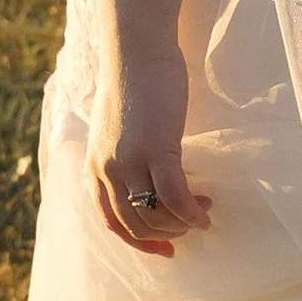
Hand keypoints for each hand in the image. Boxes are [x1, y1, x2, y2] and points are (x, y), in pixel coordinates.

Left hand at [88, 50, 211, 255]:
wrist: (137, 51)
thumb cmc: (135, 84)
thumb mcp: (120, 130)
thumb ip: (125, 157)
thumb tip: (147, 181)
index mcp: (95, 166)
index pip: (111, 222)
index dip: (140, 242)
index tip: (168, 249)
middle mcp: (106, 169)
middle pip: (135, 224)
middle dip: (167, 233)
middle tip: (192, 223)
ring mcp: (128, 161)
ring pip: (153, 215)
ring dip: (181, 223)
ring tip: (202, 211)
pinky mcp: (155, 150)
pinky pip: (174, 197)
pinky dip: (191, 211)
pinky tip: (206, 211)